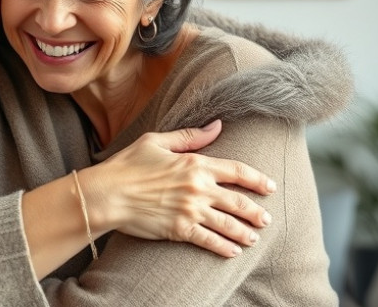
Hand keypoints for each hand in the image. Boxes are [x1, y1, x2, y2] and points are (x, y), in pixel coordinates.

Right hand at [82, 120, 275, 257]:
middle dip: (256, 212)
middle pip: (239, 201)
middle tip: (265, 219)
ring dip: (245, 233)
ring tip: (253, 238)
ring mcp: (190, 211)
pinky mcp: (180, 230)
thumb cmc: (128, 165)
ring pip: (228, 224)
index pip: (237, 171)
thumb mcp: (157, 141)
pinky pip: (209, 241)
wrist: (107, 193)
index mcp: (195, 163)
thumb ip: (190, 136)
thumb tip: (217, 125)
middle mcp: (198, 188)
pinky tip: (233, 252)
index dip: (257, 179)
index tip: (270, 187)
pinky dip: (224, 248)